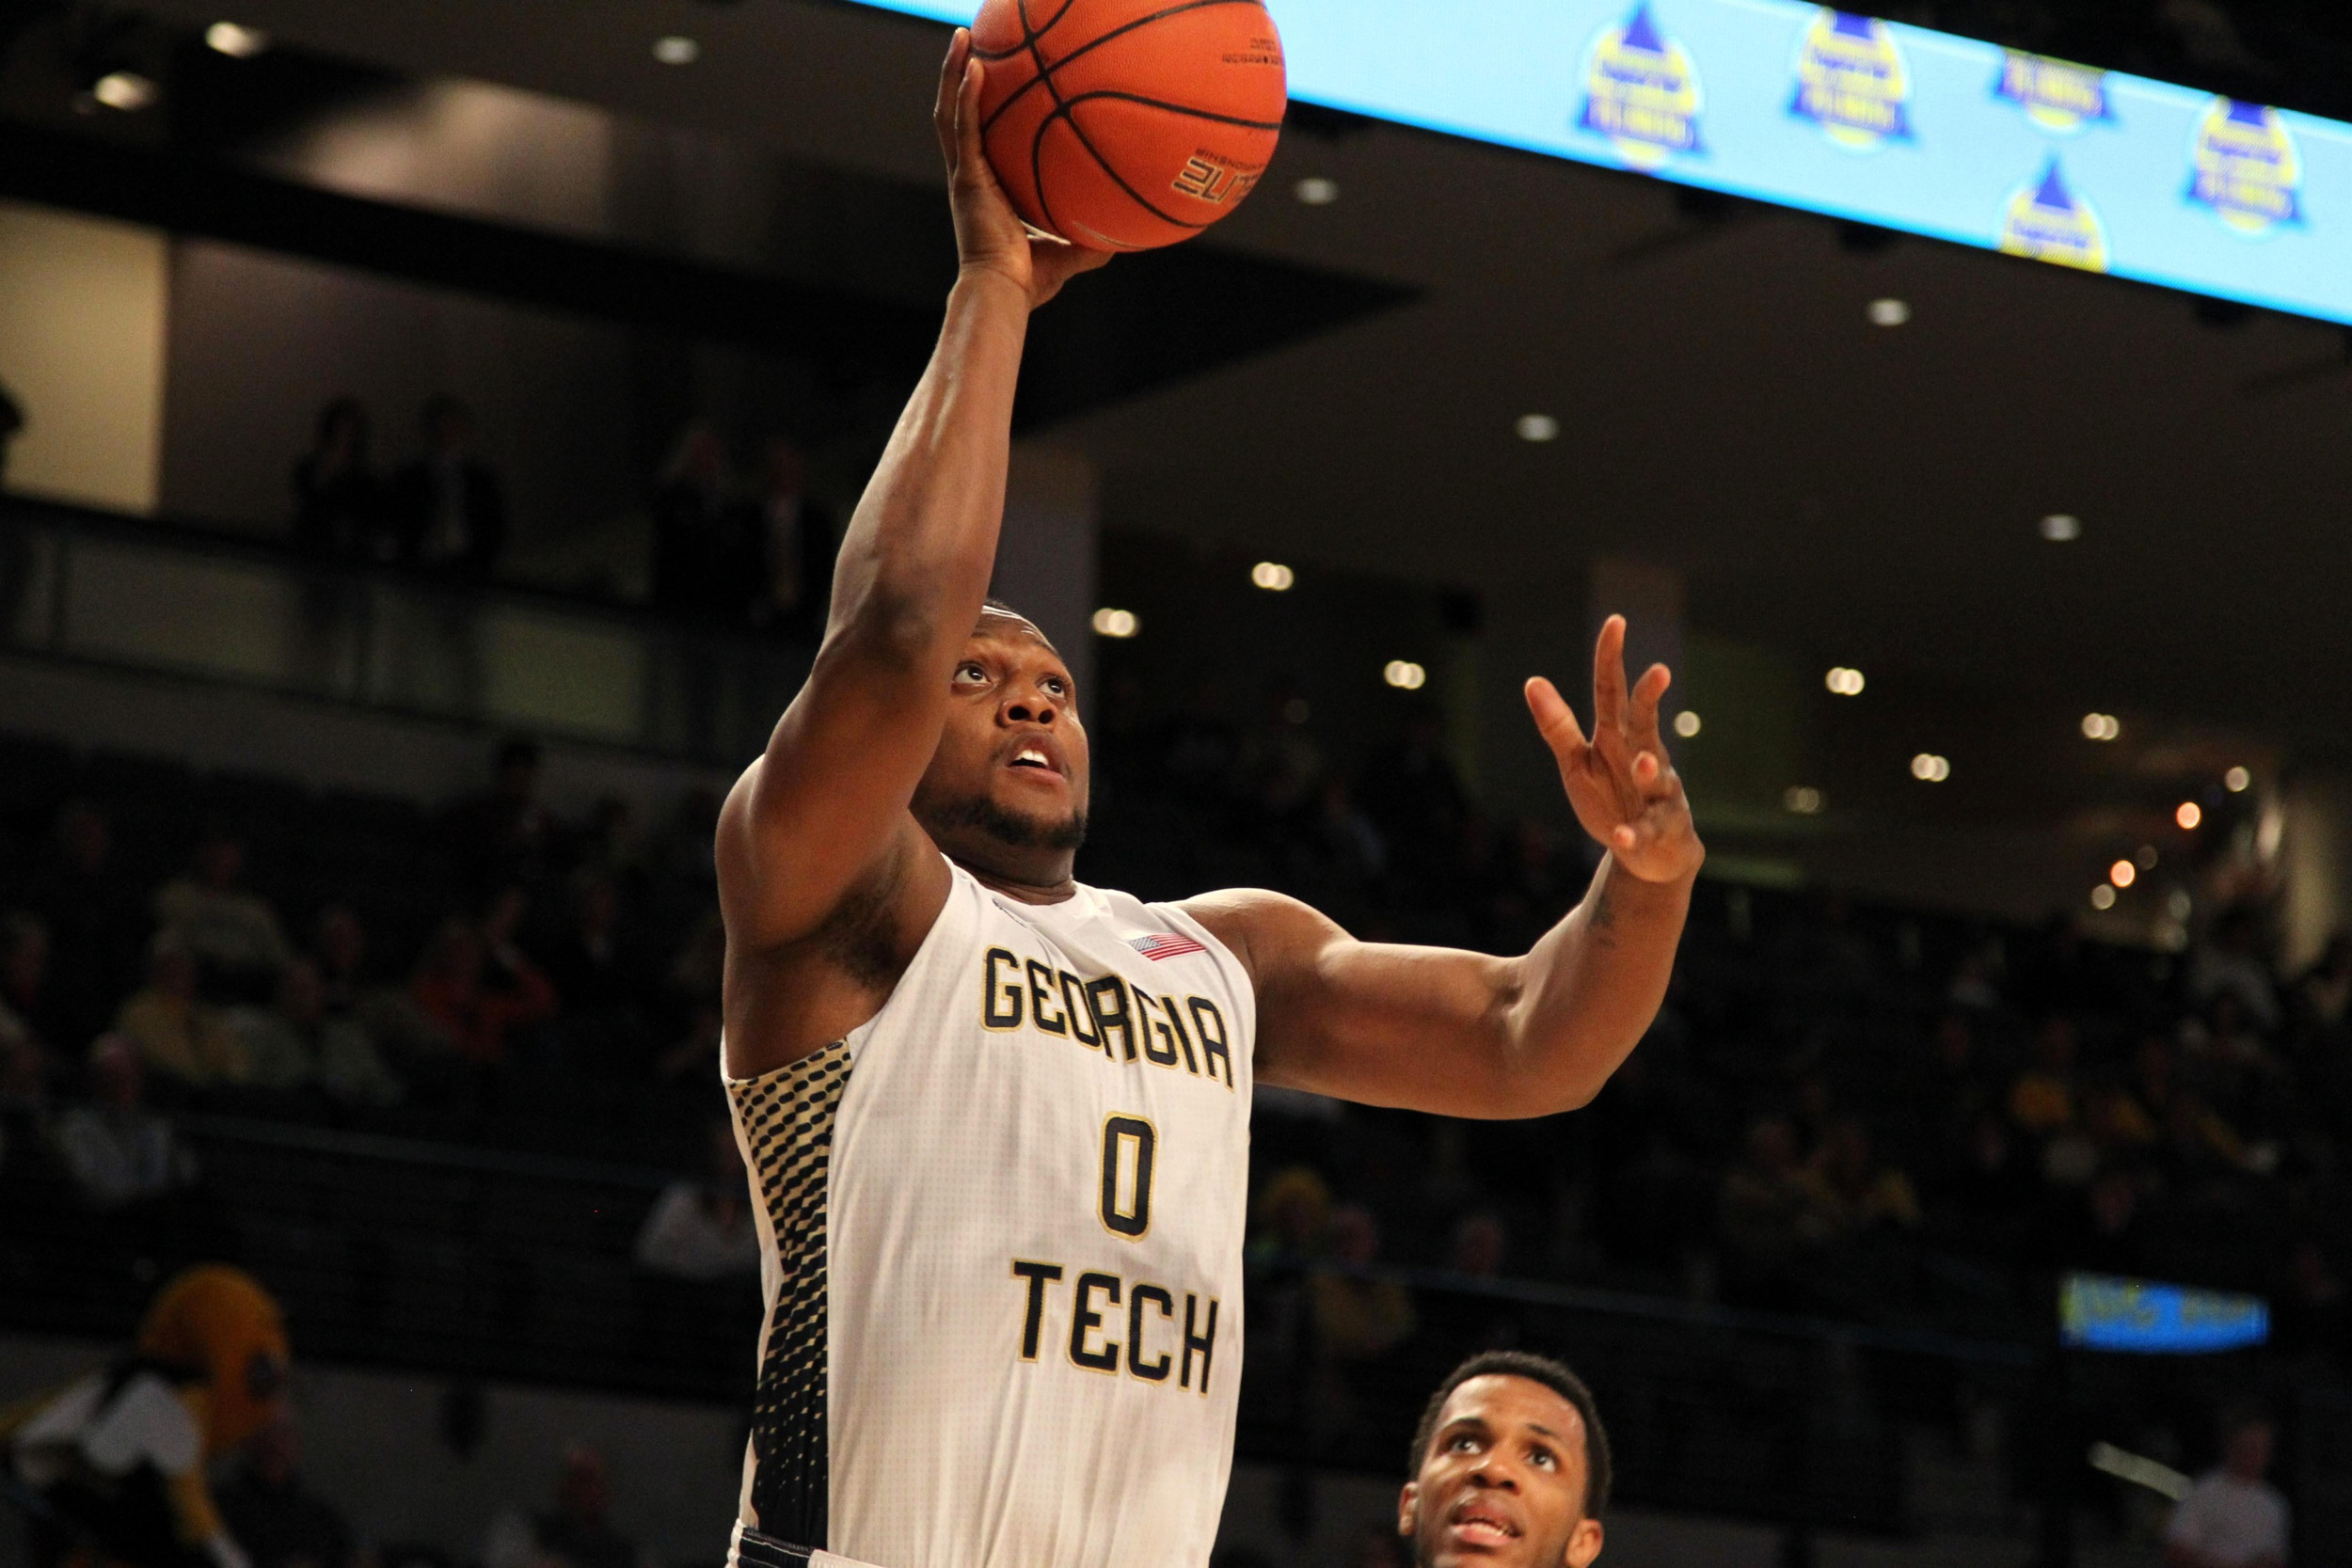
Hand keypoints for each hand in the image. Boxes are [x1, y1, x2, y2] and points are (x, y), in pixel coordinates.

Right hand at [933, 29, 1111, 308]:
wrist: (1004, 293)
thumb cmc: (1029, 282)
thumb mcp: (1069, 253)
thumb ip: (1091, 241)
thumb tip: (1127, 237)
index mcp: (987, 188)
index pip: (981, 139)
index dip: (980, 109)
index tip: (991, 80)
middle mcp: (971, 176)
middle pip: (959, 114)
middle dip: (962, 76)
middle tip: (970, 42)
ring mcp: (965, 175)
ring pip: (951, 112)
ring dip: (955, 72)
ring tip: (962, 36)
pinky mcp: (965, 178)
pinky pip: (964, 127)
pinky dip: (966, 94)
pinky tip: (975, 64)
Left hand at [1526, 615, 1703, 883]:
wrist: (1649, 853)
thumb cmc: (1611, 797)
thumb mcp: (1577, 761)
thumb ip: (1557, 726)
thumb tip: (1532, 680)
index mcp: (1617, 737)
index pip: (1613, 691)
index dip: (1611, 658)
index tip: (1616, 621)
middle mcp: (1643, 756)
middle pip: (1645, 723)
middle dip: (1651, 699)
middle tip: (1659, 671)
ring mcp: (1657, 792)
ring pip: (1656, 776)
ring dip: (1649, 769)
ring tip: (1641, 762)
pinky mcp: (1660, 829)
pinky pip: (1646, 831)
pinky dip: (1634, 835)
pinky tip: (1621, 837)